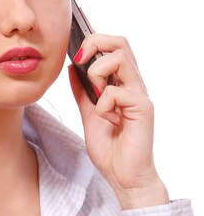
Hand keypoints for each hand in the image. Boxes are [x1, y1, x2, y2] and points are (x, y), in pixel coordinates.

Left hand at [68, 34, 168, 209]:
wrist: (123, 176)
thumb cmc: (111, 149)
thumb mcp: (89, 115)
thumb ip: (82, 92)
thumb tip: (72, 68)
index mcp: (122, 83)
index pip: (114, 47)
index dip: (95, 38)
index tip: (73, 48)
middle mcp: (134, 84)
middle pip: (120, 42)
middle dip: (94, 43)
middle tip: (79, 60)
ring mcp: (140, 94)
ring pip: (120, 57)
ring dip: (97, 73)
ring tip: (96, 97)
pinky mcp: (143, 108)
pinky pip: (115, 92)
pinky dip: (103, 105)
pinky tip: (109, 121)